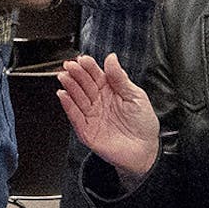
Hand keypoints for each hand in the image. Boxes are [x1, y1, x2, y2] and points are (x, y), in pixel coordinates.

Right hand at [56, 54, 160, 178]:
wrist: (145, 150)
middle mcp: (98, 102)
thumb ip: (120, 78)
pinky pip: (75, 117)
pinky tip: (63, 95)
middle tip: (70, 65)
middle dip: (76, 74)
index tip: (82, 59)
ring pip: (77, 98)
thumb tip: (111, 58)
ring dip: (69, 87)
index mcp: (110, 91)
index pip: (96, 75)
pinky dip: (68, 106)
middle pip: (84, 85)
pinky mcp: (87, 131)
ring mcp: (92, 116)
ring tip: (64, 76)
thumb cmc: (142, 124)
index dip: (88, 67)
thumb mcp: (136, 96)